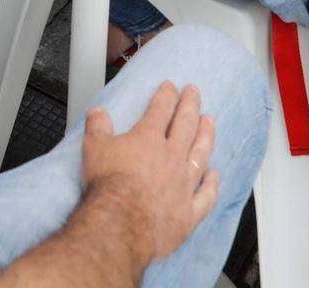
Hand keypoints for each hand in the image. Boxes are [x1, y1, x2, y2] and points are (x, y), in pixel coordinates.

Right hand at [81, 82, 217, 264]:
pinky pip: (206, 196)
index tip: (171, 85)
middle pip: (185, 125)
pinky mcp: (189, 212)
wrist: (122, 224)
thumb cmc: (108, 186)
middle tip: (195, 92)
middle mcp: (171, 157)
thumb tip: (98, 112)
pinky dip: (211, 185)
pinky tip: (214, 175)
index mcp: (148, 138)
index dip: (166, 95)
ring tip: (210, 121)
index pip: (160, 109)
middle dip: (190, 105)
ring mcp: (183, 184)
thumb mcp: (94, 147)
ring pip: (200, 154)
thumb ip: (97, 127)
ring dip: (206, 136)